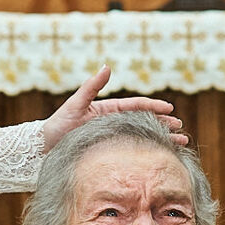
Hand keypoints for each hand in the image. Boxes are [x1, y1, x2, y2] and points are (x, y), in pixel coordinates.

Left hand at [41, 66, 186, 151]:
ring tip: (179, 144)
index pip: (136, 106)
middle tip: (180, 129)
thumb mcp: (75, 104)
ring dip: (160, 140)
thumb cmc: (58, 125)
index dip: (153, 107)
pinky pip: (132, 152)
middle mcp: (113, 123)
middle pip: (144, 122)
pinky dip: (147, 154)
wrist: (44, 149)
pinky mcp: (110, 153)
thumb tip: (107, 66)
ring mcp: (112, 138)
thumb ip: (91, 87)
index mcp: (108, 110)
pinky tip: (159, 158)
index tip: (169, 109)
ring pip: (142, 137)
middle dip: (164, 125)